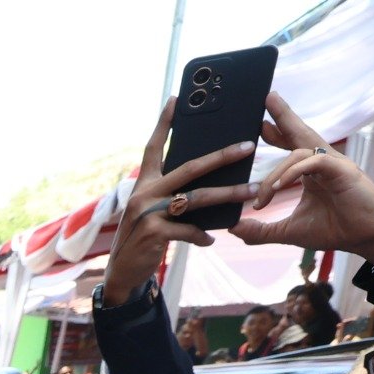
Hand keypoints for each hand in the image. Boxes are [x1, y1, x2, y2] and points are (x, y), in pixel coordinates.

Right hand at [103, 99, 259, 299]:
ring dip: (228, 194)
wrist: (122, 273)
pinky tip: (213, 239)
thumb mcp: (152, 212)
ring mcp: (148, 212)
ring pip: (197, 198)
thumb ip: (171, 196)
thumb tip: (207, 184)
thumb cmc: (142, 240)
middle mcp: (144, 193)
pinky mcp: (153, 233)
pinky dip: (203, 235)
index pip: (153, 147)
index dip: (164, 123)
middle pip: (189, 167)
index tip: (176, 99)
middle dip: (221, 155)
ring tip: (251, 191)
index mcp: (144, 184)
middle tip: (248, 146)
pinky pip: (188, 230)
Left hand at [233, 94, 373, 263]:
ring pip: (299, 151)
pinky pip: (314, 162)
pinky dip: (292, 173)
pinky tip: (277, 188)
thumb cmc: (337, 229)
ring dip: (275, 174)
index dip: (276, 133)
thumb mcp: (290, 232)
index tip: (260, 124)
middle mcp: (323, 162)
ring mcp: (334, 164)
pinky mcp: (343, 170)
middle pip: (300, 132)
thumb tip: (233, 229)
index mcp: (312, 171)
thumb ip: (261, 231)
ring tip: (263, 196)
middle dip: (283, 116)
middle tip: (267, 97)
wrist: (370, 237)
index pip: (291, 146)